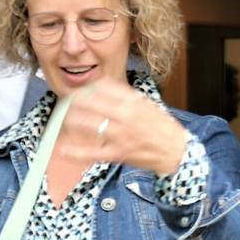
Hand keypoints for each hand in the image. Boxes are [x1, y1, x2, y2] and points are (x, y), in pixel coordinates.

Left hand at [63, 77, 189, 175]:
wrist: (175, 150)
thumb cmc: (162, 127)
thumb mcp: (147, 104)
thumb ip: (126, 96)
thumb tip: (104, 87)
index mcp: (133, 102)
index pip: (103, 88)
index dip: (87, 87)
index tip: (79, 89)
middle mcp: (125, 116)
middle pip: (92, 104)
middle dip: (75, 102)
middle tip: (66, 101)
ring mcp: (121, 135)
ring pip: (89, 125)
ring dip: (72, 121)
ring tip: (64, 119)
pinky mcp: (119, 153)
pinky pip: (93, 152)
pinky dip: (77, 152)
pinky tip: (64, 150)